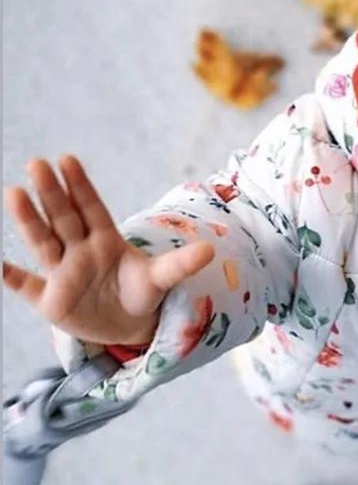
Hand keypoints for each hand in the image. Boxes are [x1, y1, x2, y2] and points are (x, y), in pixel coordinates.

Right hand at [3, 155, 214, 344]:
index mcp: (106, 239)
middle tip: (37, 164)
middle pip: (64, 218)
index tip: (68, 159)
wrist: (128, 324)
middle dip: (52, 193)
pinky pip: (27, 286)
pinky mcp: (51, 300)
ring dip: (29, 221)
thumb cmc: (142, 292)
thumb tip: (210, 251)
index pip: (91, 208)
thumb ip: (180, 264)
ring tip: (14, 194)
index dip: (81, 186)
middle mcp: (80, 250)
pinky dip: (11, 276)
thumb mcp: (162, 278)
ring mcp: (63, 273)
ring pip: (44, 243)